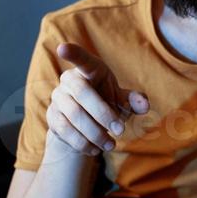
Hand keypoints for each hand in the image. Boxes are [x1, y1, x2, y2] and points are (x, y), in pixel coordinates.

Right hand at [44, 43, 148, 159]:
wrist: (86, 124)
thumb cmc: (107, 103)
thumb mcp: (122, 101)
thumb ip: (134, 101)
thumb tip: (144, 104)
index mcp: (89, 70)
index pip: (81, 59)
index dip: (73, 53)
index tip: (62, 48)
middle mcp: (69, 80)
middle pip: (82, 93)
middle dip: (102, 113)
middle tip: (120, 130)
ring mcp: (58, 98)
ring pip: (73, 115)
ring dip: (95, 133)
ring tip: (110, 145)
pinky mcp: (52, 116)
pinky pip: (65, 130)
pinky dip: (82, 142)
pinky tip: (95, 149)